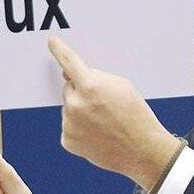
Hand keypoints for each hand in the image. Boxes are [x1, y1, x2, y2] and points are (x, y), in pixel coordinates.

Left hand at [48, 36, 182, 189]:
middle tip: (102, 104)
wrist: (141, 150)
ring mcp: (69, 123)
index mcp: (90, 86)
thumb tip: (74, 76)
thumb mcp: (122, 86)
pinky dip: (79, 128)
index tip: (52, 43)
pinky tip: (97, 133)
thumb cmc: (135, 116)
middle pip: (69, 88)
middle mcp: (76, 104)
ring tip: (103, 122)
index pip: (69, 62)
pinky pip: (69, 126)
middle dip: (81, 91)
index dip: (59, 50)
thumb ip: (96, 77)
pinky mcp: (67, 139)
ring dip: (80, 111)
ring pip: (69, 108)